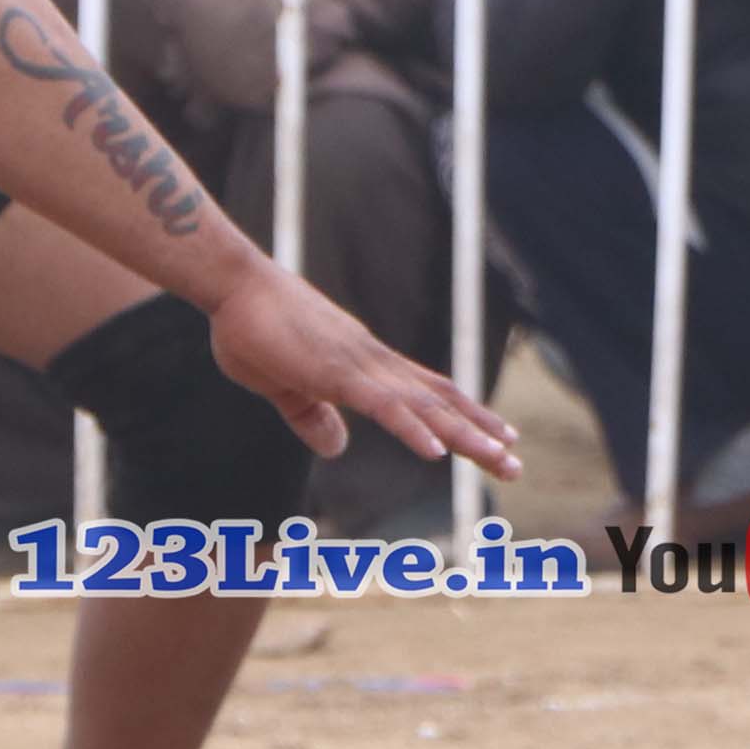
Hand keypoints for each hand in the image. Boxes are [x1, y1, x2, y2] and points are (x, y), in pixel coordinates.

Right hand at [204, 263, 515, 472]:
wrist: (233, 285)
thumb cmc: (252, 328)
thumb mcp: (284, 385)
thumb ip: (312, 416)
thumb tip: (336, 447)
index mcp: (365, 367)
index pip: (428, 394)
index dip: (465, 416)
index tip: (499, 437)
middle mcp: (374, 364)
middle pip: (440, 402)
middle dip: (480, 434)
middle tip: (517, 463)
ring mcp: (360, 367)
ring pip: (425, 407)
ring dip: (465, 435)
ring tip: (501, 458)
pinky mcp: (337, 372)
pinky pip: (383, 406)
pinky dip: (412, 430)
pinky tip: (436, 454)